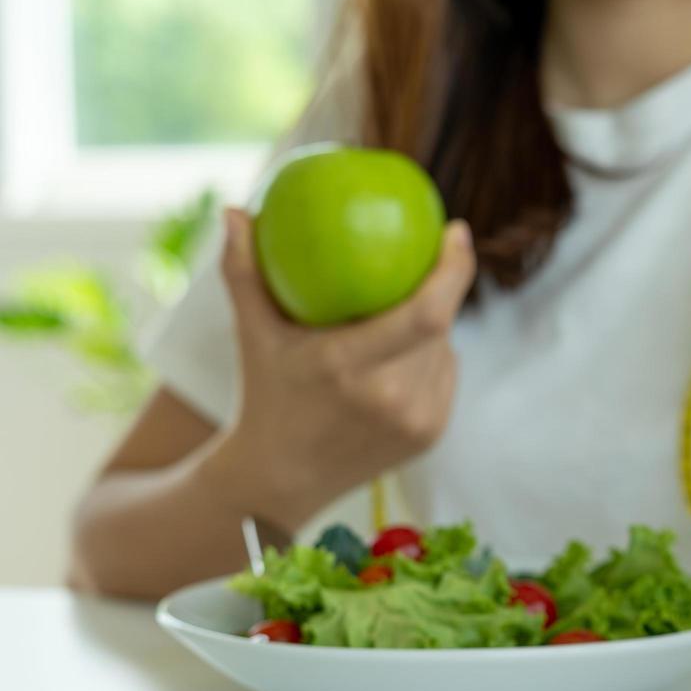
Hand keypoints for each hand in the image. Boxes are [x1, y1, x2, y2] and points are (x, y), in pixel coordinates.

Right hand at [205, 207, 476, 529]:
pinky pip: (444, 376)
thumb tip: (235, 211)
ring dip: (433, 326)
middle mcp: (391, 398)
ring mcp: (416, 421)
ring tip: (402, 310)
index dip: (454, 270)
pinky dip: (431, 358)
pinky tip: (405, 352)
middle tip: (426, 257)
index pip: (427, 313)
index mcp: (350, 366)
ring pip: (445, 350)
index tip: (455, 230)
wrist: (281, 479)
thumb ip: (243, 272)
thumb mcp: (252, 335)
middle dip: (438, 287)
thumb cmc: (265, 395)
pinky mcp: (431, 436)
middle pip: (439, 326)